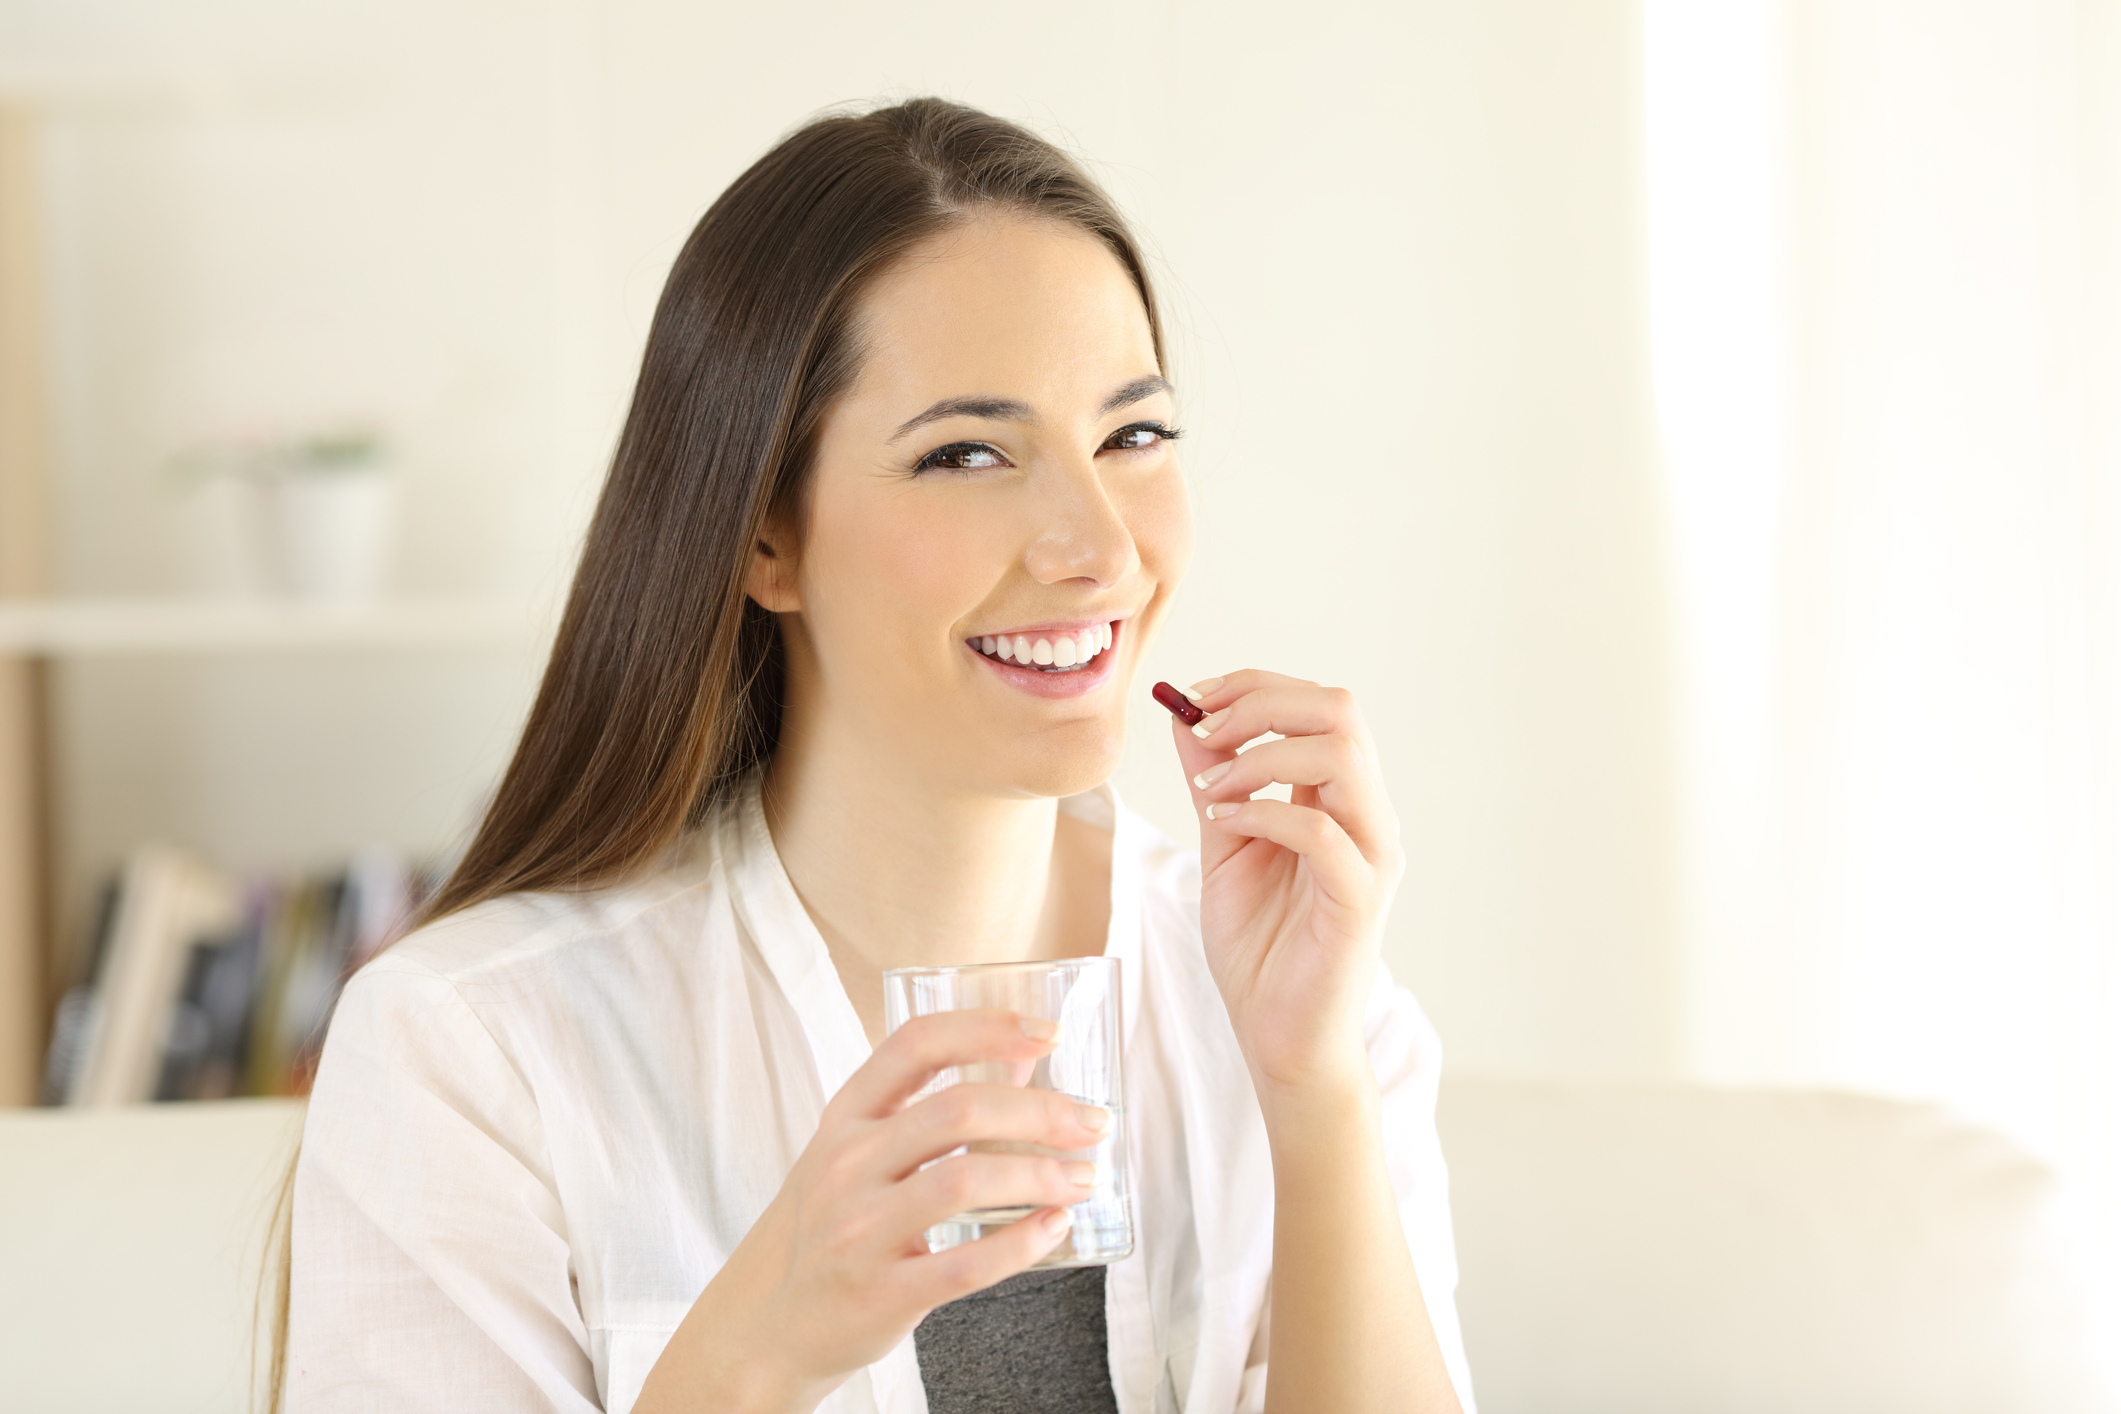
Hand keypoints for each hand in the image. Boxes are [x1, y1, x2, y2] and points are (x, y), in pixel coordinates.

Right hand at [635, 1009, 1111, 1413]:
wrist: (771, 1321)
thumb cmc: (833, 1222)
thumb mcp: (863, 1153)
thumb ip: (932, 1108)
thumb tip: (1023, 1063)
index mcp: (846, 1117)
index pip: (916, 1045)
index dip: (986, 1028)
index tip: (1049, 1033)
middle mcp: (847, 1164)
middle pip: (958, 1111)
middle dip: (1040, 1112)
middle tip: (1092, 1124)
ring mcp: (858, 1230)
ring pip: (965, 1182)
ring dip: (1041, 1176)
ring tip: (1083, 1178)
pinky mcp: (880, 1293)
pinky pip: (964, 1264)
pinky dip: (1021, 1243)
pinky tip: (1054, 1227)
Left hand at [1170, 671, 1404, 1101]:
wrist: (1277, 1035)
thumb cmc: (1258, 946)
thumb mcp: (1223, 845)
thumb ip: (1215, 780)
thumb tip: (1185, 712)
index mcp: (1339, 799)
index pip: (1321, 706)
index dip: (1257, 685)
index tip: (1196, 695)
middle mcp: (1366, 817)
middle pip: (1341, 711)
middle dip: (1262, 702)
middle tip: (1205, 729)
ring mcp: (1370, 856)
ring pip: (1342, 756)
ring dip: (1260, 755)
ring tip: (1209, 790)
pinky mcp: (1358, 900)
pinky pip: (1321, 832)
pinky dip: (1262, 812)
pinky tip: (1221, 825)